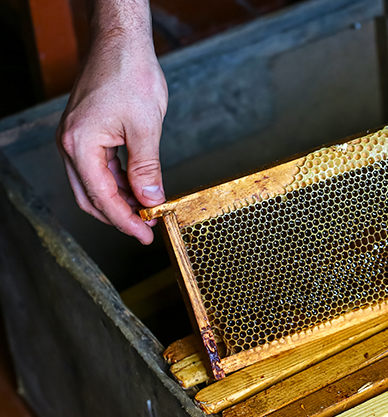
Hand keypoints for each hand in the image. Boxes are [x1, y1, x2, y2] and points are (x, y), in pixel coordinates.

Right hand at [57, 21, 167, 244]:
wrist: (122, 43)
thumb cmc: (131, 76)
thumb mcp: (146, 128)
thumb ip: (146, 168)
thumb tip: (150, 200)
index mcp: (80, 145)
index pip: (102, 197)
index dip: (125, 221)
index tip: (146, 235)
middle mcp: (70, 144)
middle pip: (90, 196)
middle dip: (119, 216)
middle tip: (146, 229)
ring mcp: (76, 138)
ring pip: (93, 183)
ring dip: (119, 199)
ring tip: (147, 210)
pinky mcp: (86, 132)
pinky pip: (98, 167)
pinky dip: (117, 181)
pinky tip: (138, 187)